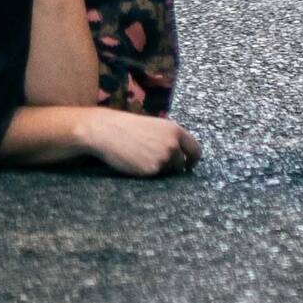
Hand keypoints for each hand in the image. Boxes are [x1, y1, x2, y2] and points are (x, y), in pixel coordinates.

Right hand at [70, 108, 199, 177]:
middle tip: (164, 167)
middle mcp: (173, 144)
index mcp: (174, 130)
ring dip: (160, 168)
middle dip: (176, 166)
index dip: (193, 159)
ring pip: (168, 170)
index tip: (188, 165)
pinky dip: (148, 172)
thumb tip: (180, 151)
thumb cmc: (128, 127)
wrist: (107, 132)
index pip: (195, 149)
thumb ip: (168, 137)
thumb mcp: (154, 126)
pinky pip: (156, 176)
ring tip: (142, 157)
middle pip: (182, 162)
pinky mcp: (153, 170)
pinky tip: (136, 162)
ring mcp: (164, 158)